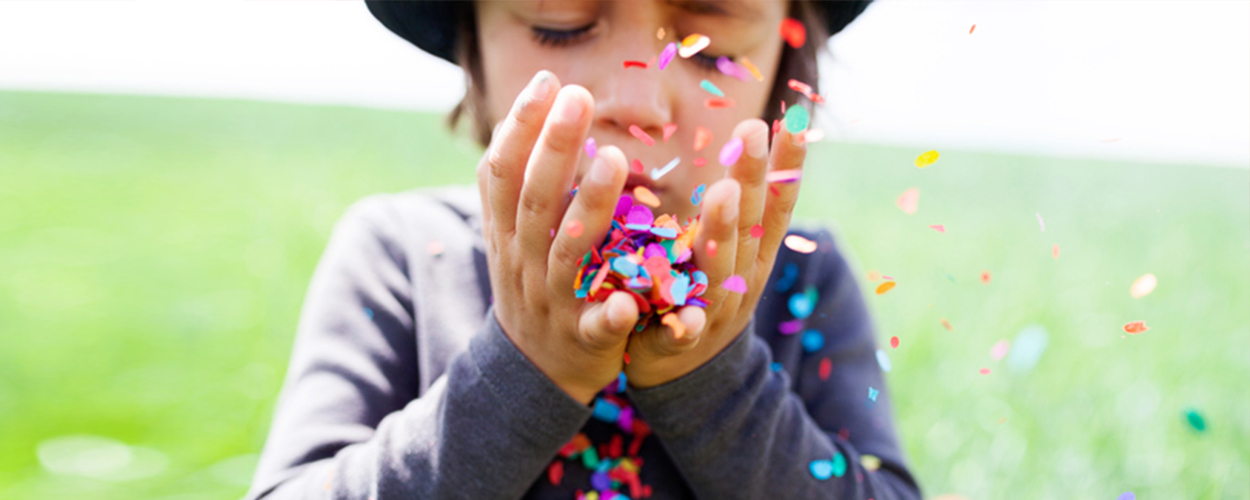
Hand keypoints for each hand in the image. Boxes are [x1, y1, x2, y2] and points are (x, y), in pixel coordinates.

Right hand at [475, 70, 641, 404]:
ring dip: (590, 208)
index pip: (503, 174)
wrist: (534, 373)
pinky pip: (597, 326)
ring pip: (569, 253)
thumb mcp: (512, 236)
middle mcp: (527, 263)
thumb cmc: (535, 285)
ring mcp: (555, 301)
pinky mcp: (585, 338)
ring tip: (616, 160)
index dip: (521, 128)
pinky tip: (627, 300)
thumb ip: (515, 185)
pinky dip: (610, 313)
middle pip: (535, 201)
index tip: (547, 81)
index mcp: (509, 235)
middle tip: (578, 97)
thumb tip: (522, 112)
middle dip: (554, 147)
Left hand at [624, 119, 807, 388]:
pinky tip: (688, 311)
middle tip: (752, 131)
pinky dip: (685, 322)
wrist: (685, 377)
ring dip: (722, 232)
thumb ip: (728, 208)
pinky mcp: (677, 342)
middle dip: (752, 177)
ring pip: (718, 269)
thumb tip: (745, 141)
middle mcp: (740, 278)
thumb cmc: (698, 294)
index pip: (773, 202)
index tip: (792, 118)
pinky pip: (682, 331)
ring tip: (723, 193)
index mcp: (751, 253)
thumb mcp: (720, 250)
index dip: (786, 165)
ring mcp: (713, 312)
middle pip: (748, 224)